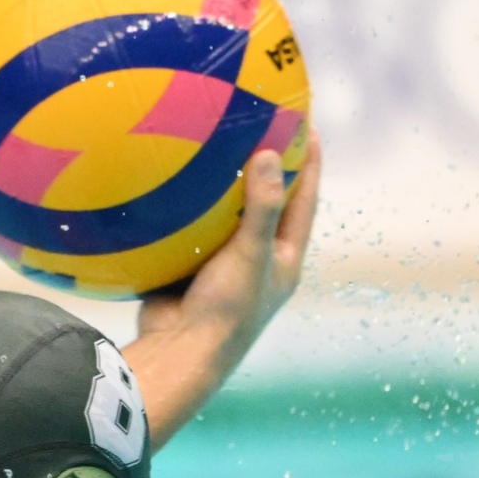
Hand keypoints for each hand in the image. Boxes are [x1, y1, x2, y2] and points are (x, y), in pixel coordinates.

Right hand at [125, 130, 320, 444]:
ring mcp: (222, 266)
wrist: (179, 354)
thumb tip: (270, 154)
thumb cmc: (227, 310)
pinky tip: (169, 178)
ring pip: (224, 216)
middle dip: (265, 166)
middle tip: (260, 123)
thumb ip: (262, 207)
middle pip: (267, 203)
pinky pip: (188, 230)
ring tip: (212, 142)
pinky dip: (183, 206)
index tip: (308, 124)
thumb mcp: (251, 254)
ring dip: (220, 185)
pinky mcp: (189, 270)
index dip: (309, 162)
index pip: (305, 199)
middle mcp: (258, 261)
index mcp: (284, 259)